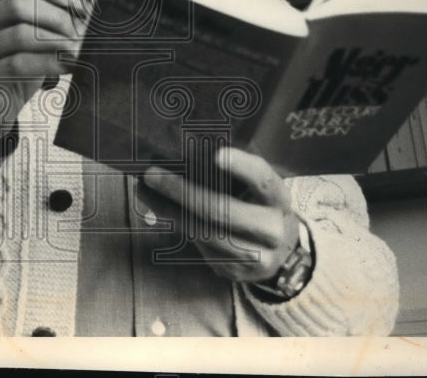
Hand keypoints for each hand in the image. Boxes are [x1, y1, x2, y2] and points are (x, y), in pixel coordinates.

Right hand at [0, 0, 83, 145]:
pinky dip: (50, 62)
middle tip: (82, 30)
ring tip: (80, 48)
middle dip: (56, 16)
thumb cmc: (14, 66)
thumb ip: (48, 19)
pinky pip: (18, 64)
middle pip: (17, 5)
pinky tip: (70, 65)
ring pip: (19, 34)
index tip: (78, 4)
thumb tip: (87, 6)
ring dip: (57, 40)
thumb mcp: (30, 37)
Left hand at [142, 147, 300, 283]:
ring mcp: (254, 256)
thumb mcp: (261, 191)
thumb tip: (187, 154)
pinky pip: (199, 246)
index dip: (241, 167)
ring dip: (169, 210)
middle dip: (182, 191)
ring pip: (204, 231)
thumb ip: (237, 176)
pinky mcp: (234, 271)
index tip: (216, 154)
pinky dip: (176, 225)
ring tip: (145, 190)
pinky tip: (159, 209)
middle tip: (153, 174)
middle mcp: (272, 230)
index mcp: (279, 199)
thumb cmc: (262, 209)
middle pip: (221, 210)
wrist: (281, 256)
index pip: (262, 180)